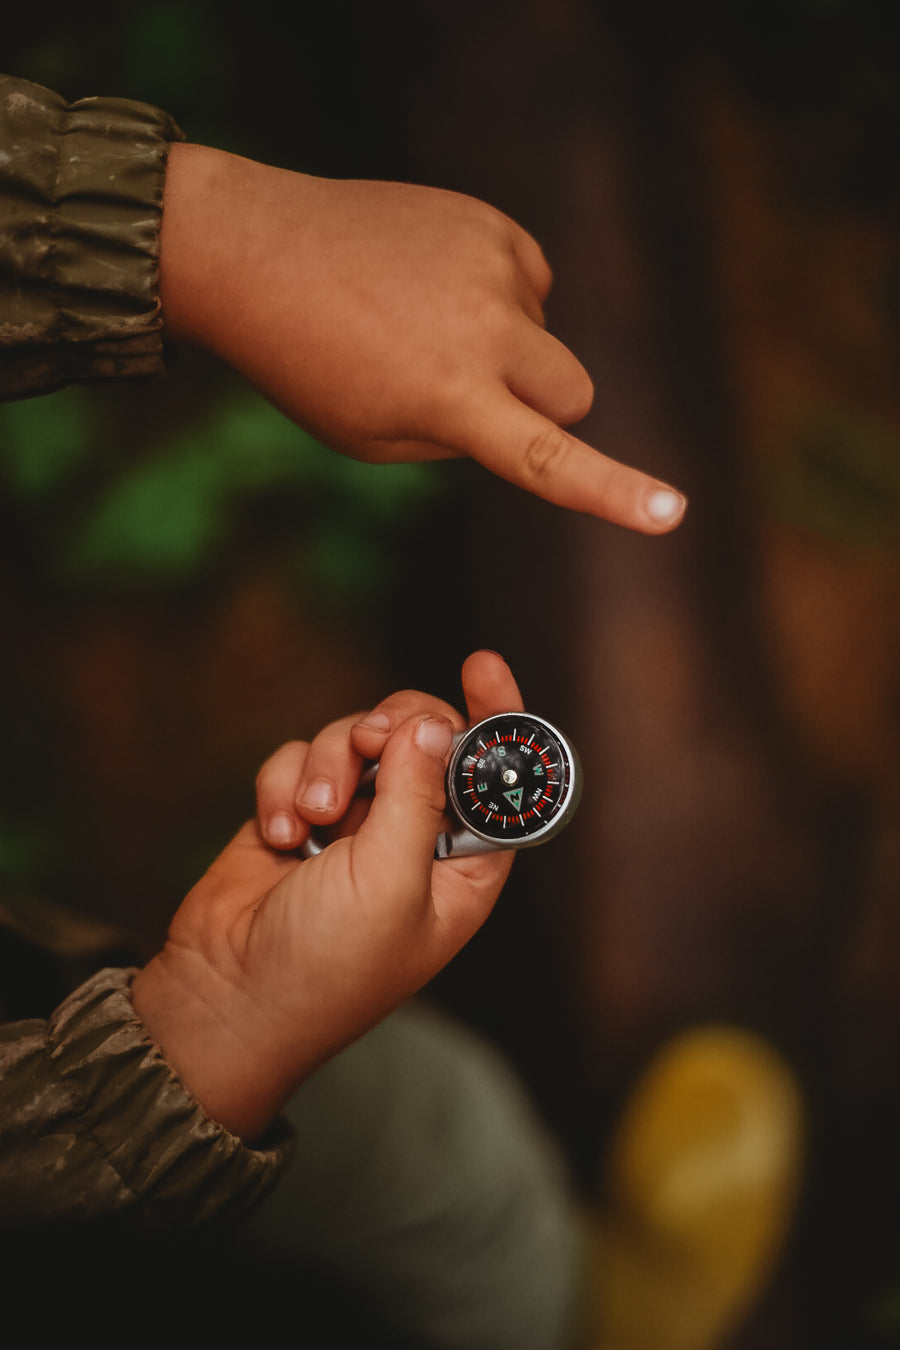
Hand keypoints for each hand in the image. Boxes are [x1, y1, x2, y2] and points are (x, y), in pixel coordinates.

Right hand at [132, 651, 521, 1140]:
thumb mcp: (391, 880)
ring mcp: (355, 822)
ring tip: (311, 819)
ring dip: (329, 766)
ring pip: (357, 739)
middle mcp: (416, 837)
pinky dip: (284, 785)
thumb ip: (417, 794)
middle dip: (395, 729)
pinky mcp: (299, 811)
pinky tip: (278, 834)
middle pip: (426, 737)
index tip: (481, 666)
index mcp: (463, 865)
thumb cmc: (327, 964)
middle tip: (370, 741)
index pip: (499, 778)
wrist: (226, 995)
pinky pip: (300, 758)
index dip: (500, 720)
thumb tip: (434, 724)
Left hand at [159, 145, 685, 533]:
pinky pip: (530, 280)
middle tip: (475, 398)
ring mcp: (490, 265)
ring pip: (546, 336)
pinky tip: (431, 286)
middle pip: (575, 393)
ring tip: (420, 325)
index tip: (672, 513)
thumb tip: (523, 410)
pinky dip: (497, 295)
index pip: (547, 457)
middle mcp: (481, 328)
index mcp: (447, 397)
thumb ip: (460, 438)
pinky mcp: (488, 222)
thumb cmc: (305, 363)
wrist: (253, 250)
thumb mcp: (374, 435)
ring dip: (508, 346)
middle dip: (547, 409)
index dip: (614, 492)